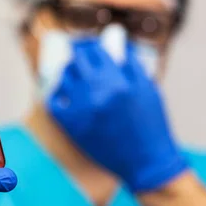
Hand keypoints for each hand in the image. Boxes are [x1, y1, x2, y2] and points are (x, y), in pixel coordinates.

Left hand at [46, 32, 186, 192]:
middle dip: (78, 53)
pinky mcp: (72, 126)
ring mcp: (81, 110)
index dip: (92, 44)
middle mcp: (97, 93)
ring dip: (67, 71)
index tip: (90, 44)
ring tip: (72, 70)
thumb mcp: (148, 89)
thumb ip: (131, 64)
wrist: (146, 162)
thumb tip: (117, 43)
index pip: (96, 51)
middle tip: (79, 52)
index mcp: (118, 81)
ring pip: (63, 78)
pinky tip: (61, 90)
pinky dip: (56, 93)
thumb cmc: (151, 124)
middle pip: (77, 60)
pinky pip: (54, 102)